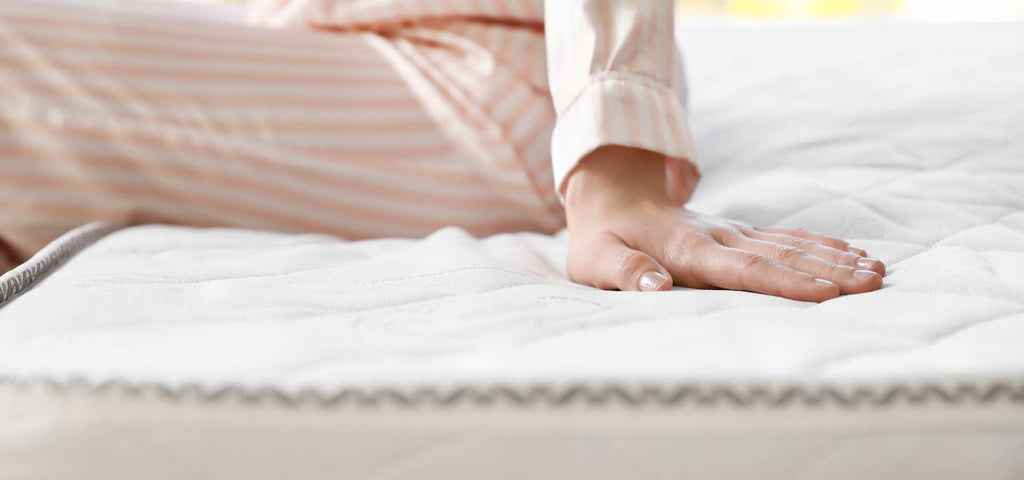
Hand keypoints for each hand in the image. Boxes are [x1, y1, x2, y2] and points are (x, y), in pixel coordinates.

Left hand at [564, 146, 884, 301]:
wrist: (611, 195)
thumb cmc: (601, 240)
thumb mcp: (598, 260)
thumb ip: (627, 273)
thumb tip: (656, 287)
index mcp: (686, 249)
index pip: (745, 270)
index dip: (786, 283)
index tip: (827, 294)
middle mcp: (718, 237)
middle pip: (781, 256)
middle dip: (830, 271)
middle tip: (875, 283)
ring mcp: (731, 231)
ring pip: (791, 244)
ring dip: (835, 257)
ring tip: (877, 270)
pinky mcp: (737, 231)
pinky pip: (785, 236)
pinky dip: (820, 244)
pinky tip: (851, 251)